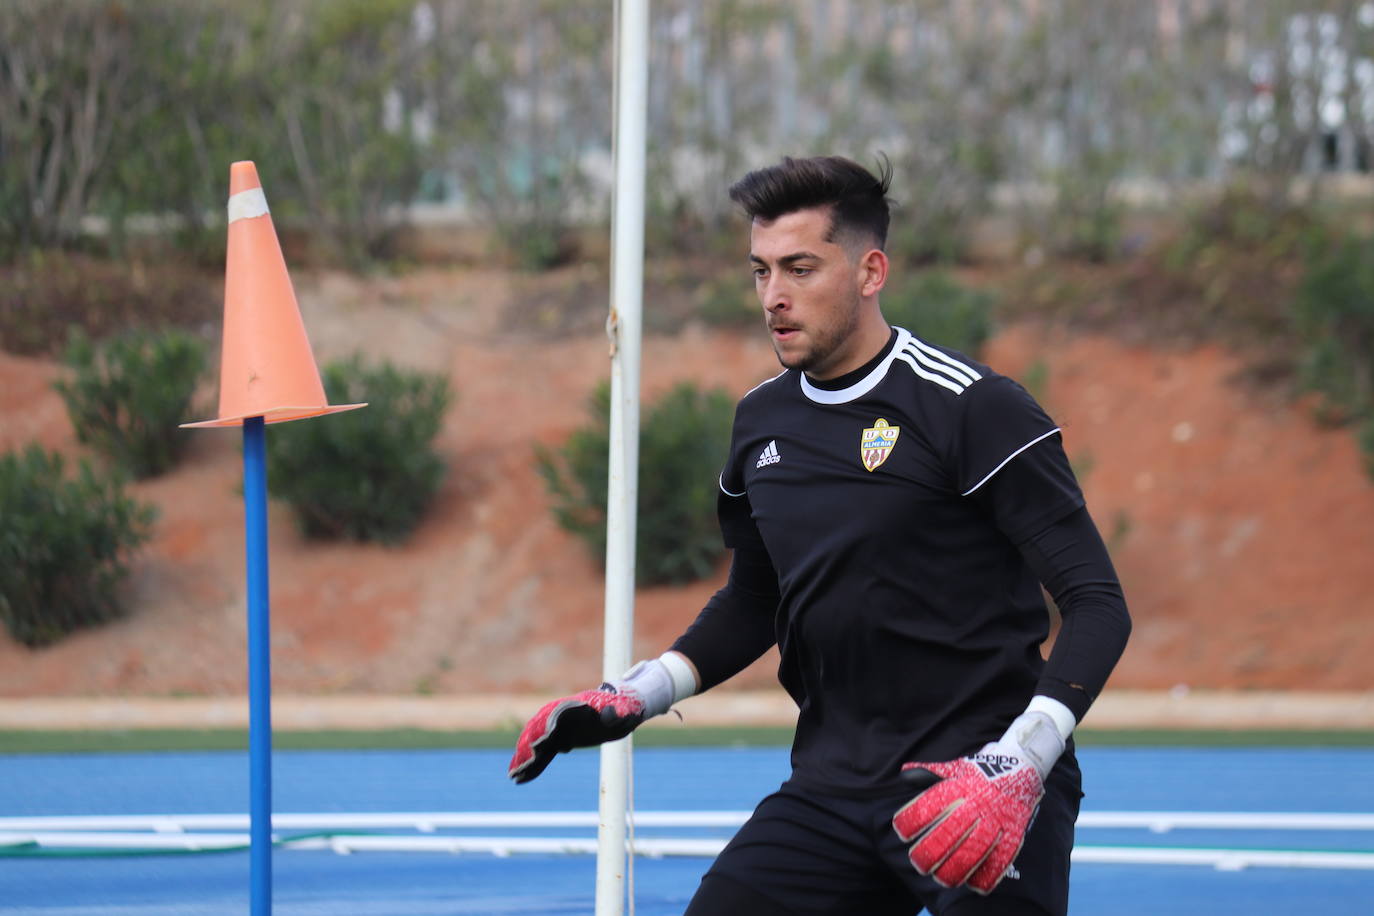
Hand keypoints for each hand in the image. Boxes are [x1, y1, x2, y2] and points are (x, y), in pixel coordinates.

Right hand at [507, 682, 645, 783]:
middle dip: (527, 748)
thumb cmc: (619, 708)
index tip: (536, 747)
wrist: (616, 709)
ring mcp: (555, 729)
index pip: (553, 717)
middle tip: (519, 767)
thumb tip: (613, 714)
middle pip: (538, 732)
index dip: (544, 731)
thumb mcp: (621, 710)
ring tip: (513, 776)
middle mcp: (558, 716)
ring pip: (534, 744)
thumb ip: (615, 713)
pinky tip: (519, 779)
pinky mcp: (557, 741)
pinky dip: (531, 765)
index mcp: (572, 707)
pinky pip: (541, 755)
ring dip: (523, 759)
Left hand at [891, 711, 1063, 893]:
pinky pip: (1002, 858)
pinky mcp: (1014, 831)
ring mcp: (996, 819)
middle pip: (949, 833)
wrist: (1021, 767)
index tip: (903, 833)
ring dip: (955, 869)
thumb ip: (930, 774)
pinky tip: (974, 885)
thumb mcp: (955, 769)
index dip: (912, 821)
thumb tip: (905, 775)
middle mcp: (976, 803)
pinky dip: (988, 875)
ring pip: (973, 850)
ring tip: (941, 879)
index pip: (929, 806)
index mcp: (958, 787)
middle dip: (930, 853)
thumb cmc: (980, 773)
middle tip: (919, 863)